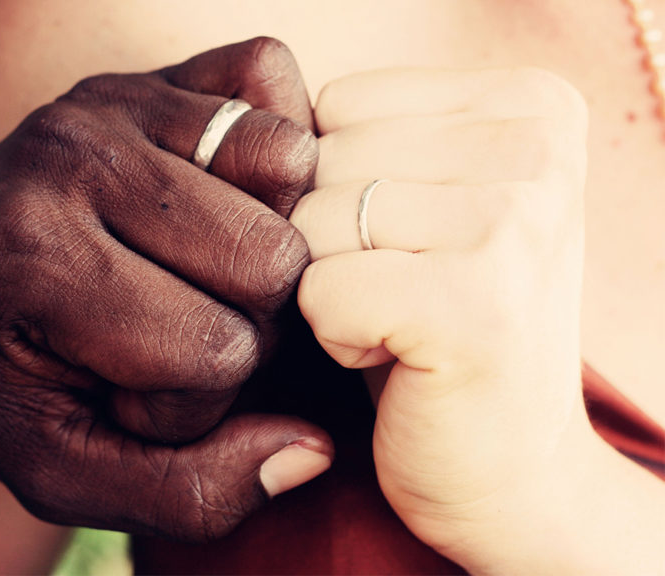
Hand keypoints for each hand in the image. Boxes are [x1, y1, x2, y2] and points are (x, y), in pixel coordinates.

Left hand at [0, 37, 331, 540]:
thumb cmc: (6, 376)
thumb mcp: (66, 470)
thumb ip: (188, 492)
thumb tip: (311, 452)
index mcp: (38, 263)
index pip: (218, 351)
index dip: (196, 397)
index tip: (135, 387)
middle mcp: (74, 157)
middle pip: (272, 258)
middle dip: (244, 318)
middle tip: (177, 325)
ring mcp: (115, 101)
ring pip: (288, 168)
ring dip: (264, 234)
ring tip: (200, 264)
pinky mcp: (150, 72)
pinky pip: (268, 78)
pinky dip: (270, 148)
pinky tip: (224, 196)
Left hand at [292, 67, 589, 567]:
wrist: (510, 466)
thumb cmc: (444, 328)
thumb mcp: (422, 206)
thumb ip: (366, 142)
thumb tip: (267, 126)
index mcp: (530, 105)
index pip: (340, 105)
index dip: (339, 186)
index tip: (405, 243)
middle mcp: (538, 147)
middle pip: (321, 161)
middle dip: (330, 242)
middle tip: (403, 294)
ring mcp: (516, 221)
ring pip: (311, 225)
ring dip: (331, 289)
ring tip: (404, 323)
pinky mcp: (476, 303)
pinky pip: (319, 291)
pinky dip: (335, 337)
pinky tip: (399, 358)